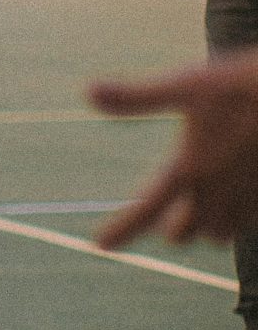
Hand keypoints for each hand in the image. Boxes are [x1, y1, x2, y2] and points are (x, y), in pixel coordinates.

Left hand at [91, 48, 257, 245]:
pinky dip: (240, 216)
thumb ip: (139, 96)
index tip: (99, 245)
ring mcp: (251, 202)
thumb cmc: (244, 86)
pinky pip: (250, 222)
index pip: (146, 208)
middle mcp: (219, 194)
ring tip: (202, 208)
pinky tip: (239, 196)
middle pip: (184, 232)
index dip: (122, 228)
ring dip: (208, 224)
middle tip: (164, 220)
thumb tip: (87, 91)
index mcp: (190, 168)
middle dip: (174, 225)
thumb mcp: (189, 83)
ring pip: (220, 233)